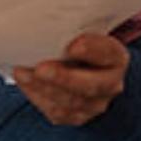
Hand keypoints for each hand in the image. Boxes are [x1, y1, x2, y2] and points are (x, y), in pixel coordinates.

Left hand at [13, 33, 128, 125]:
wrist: (82, 65)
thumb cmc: (80, 42)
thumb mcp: (84, 31)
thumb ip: (74, 30)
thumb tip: (48, 23)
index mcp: (116, 57)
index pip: (107, 53)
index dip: (91, 50)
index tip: (72, 46)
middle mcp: (111, 84)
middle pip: (90, 85)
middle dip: (63, 78)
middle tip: (41, 69)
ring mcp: (96, 104)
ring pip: (71, 102)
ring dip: (44, 88)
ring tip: (23, 73)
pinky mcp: (78, 116)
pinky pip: (57, 112)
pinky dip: (37, 96)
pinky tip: (25, 82)